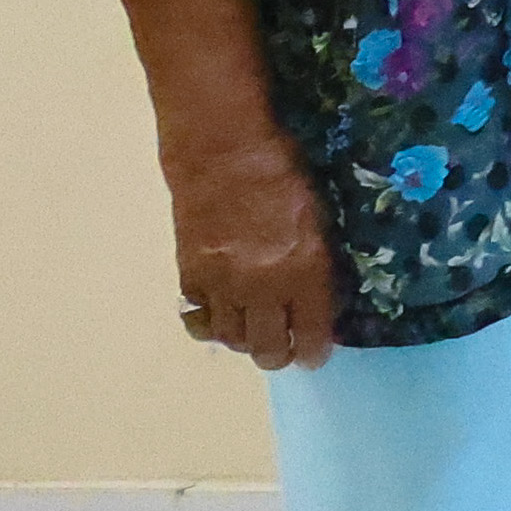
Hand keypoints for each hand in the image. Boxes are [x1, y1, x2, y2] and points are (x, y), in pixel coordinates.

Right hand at [168, 134, 340, 371]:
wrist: (223, 154)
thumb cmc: (284, 173)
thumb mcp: (319, 219)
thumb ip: (318, 263)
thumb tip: (319, 297)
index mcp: (305, 270)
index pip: (312, 333)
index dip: (314, 352)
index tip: (315, 356)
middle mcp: (263, 287)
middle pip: (268, 348)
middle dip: (280, 355)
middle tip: (285, 349)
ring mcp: (223, 284)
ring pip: (232, 340)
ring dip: (245, 342)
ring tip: (253, 333)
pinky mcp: (191, 275)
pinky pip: (198, 319)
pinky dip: (210, 324)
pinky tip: (220, 316)